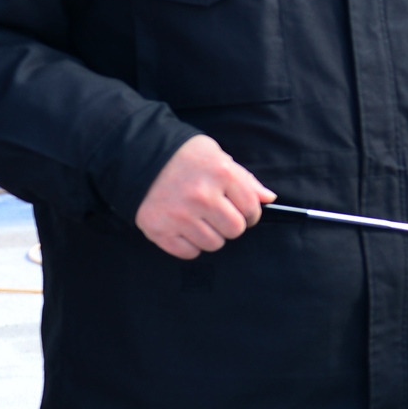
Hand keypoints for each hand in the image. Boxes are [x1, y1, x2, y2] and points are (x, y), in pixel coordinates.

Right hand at [135, 135, 274, 259]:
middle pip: (235, 230)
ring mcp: (180, 215)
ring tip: (201, 220)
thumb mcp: (218, 156)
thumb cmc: (183, 156)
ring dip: (211, 235)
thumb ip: (245, 179)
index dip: (251, 213)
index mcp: (221, 174)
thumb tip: (268, 198)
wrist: (139, 156)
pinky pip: (189, 252)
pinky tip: (186, 228)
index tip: (244, 212)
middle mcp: (202, 196)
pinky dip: (191, 245)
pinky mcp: (159, 230)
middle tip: (220, 216)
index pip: (251, 208)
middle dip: (232, 225)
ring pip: (214, 244)